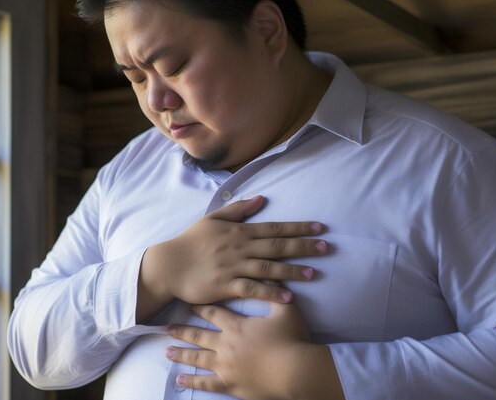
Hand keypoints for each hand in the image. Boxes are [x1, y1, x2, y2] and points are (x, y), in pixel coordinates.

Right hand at [143, 196, 327, 305]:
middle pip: (277, 246)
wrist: (169, 264)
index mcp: (239, 231)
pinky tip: (288, 296)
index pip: (274, 227)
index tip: (319, 228)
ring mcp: (234, 267)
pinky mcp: (226, 286)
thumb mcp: (213, 218)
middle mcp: (240, 248)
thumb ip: (238, 209)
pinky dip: (271, 292)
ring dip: (292, 270)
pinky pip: (252, 289)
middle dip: (303, 246)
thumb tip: (261, 198)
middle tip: (325, 248)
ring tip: (314, 273)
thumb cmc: (191, 241)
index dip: (298, 228)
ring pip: (268, 268)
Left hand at [165, 303, 343, 399]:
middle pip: (200, 336)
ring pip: (198, 359)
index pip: (214, 314)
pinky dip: (192, 381)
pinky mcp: (230, 385)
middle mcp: (226, 345)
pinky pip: (207, 383)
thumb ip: (276, 293)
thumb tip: (271, 275)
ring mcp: (226, 366)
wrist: (296, 370)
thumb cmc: (292, 339)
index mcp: (237, 326)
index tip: (188, 305)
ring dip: (182, 354)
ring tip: (167, 351)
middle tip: (167, 329)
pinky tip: (180, 379)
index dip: (200, 308)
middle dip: (183, 331)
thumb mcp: (286, 310)